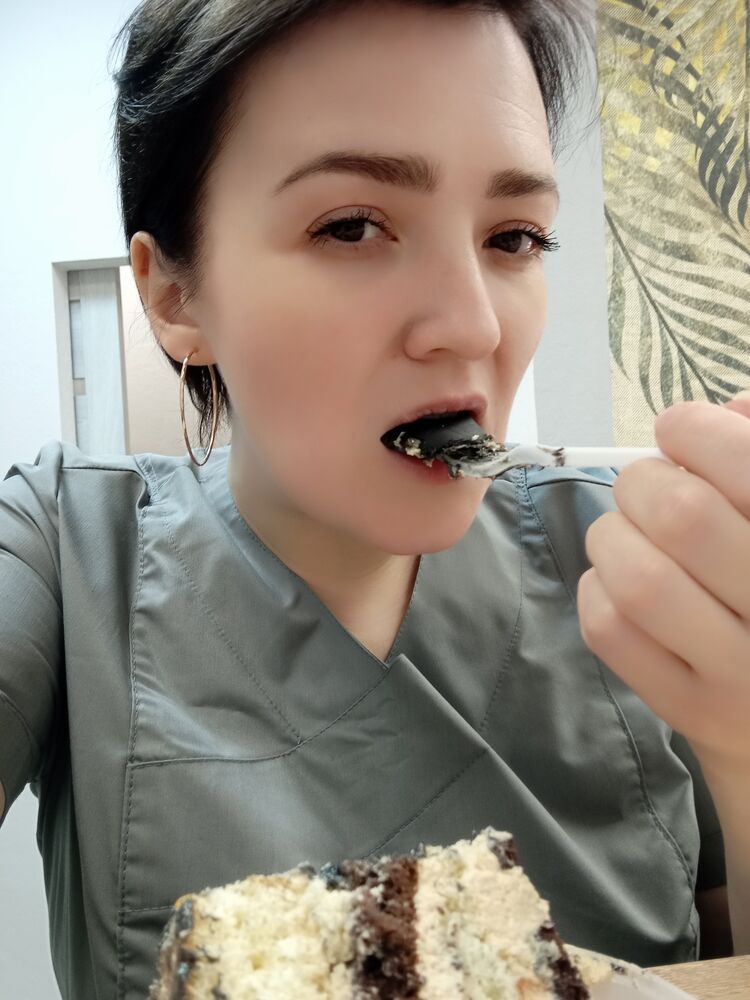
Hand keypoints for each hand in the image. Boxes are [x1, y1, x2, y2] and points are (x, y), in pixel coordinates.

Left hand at [577, 391, 749, 789]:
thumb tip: (725, 411)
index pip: (744, 465)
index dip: (694, 430)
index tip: (677, 429)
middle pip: (682, 515)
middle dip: (644, 481)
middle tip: (649, 486)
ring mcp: (742, 674)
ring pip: (639, 578)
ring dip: (614, 536)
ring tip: (631, 535)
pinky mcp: (693, 710)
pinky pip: (611, 631)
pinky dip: (598, 589)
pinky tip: (619, 584)